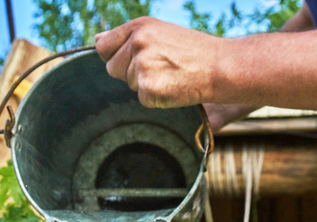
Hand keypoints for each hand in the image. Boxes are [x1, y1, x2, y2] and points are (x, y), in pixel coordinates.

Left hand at [95, 17, 219, 107]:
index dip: (116, 56)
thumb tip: (97, 40)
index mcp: (138, 26)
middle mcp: (138, 43)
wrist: (220, 67)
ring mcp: (143, 66)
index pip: (103, 46)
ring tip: (171, 75)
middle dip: (130, 72)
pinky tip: (174, 87)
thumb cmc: (192, 51)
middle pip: (112, 69)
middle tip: (161, 67)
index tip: (134, 59)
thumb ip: (127, 37)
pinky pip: (142, 99)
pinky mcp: (149, 89)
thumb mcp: (159, 31)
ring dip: (146, 85)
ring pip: (129, 84)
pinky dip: (156, 98)